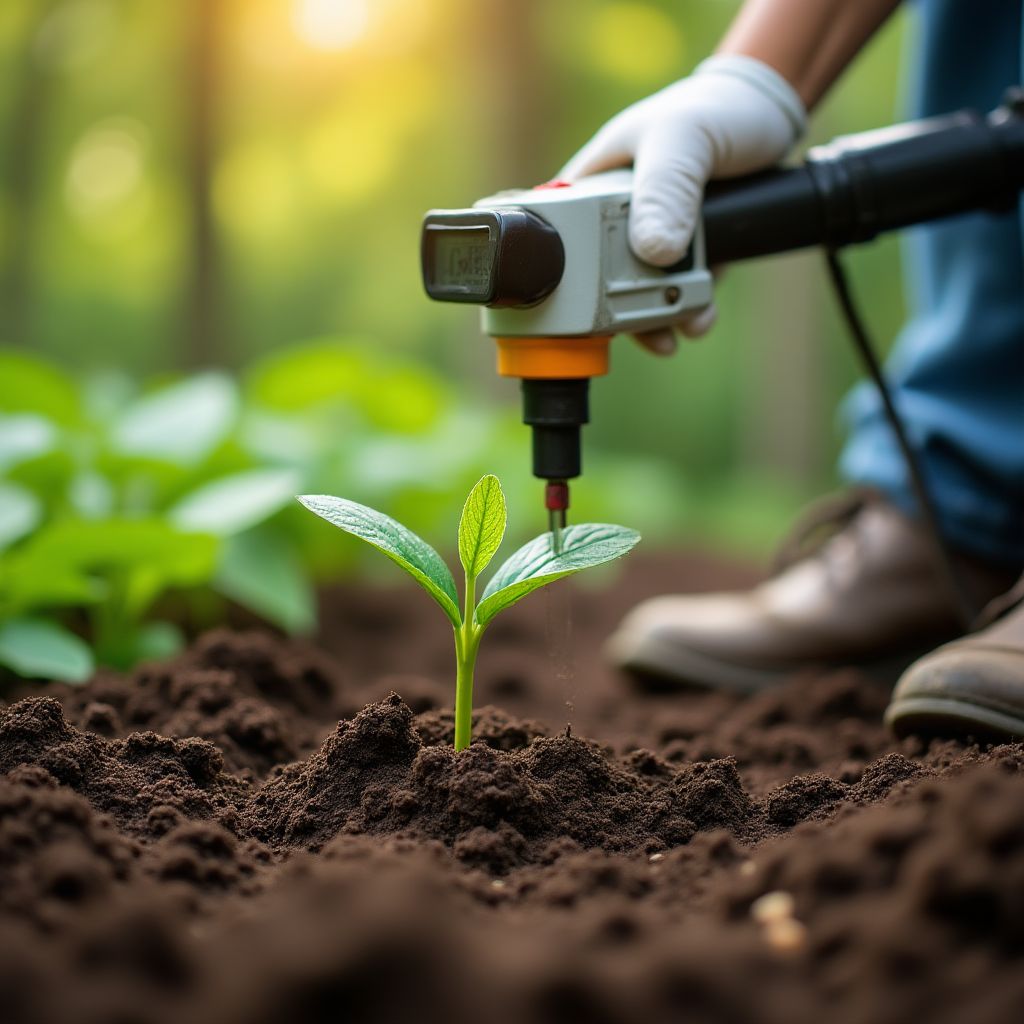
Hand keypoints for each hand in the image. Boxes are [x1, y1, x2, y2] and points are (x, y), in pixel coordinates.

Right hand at [559, 54, 804, 345]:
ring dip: (661, 319)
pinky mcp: (678, 253)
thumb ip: (665, 190)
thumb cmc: (714, 109)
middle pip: (597, 282)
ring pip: (638, 294)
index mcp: (588, 184)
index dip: (565, 279)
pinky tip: (702, 316)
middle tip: (648, 330)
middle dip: (623, 313)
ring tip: (686, 324)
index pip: (556, 240)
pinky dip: (688, 309)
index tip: (590, 309)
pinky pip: (675, 291)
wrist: (767, 112)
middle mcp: (609, 216)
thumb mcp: (684, 138)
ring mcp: (645, 237)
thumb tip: (652, 253)